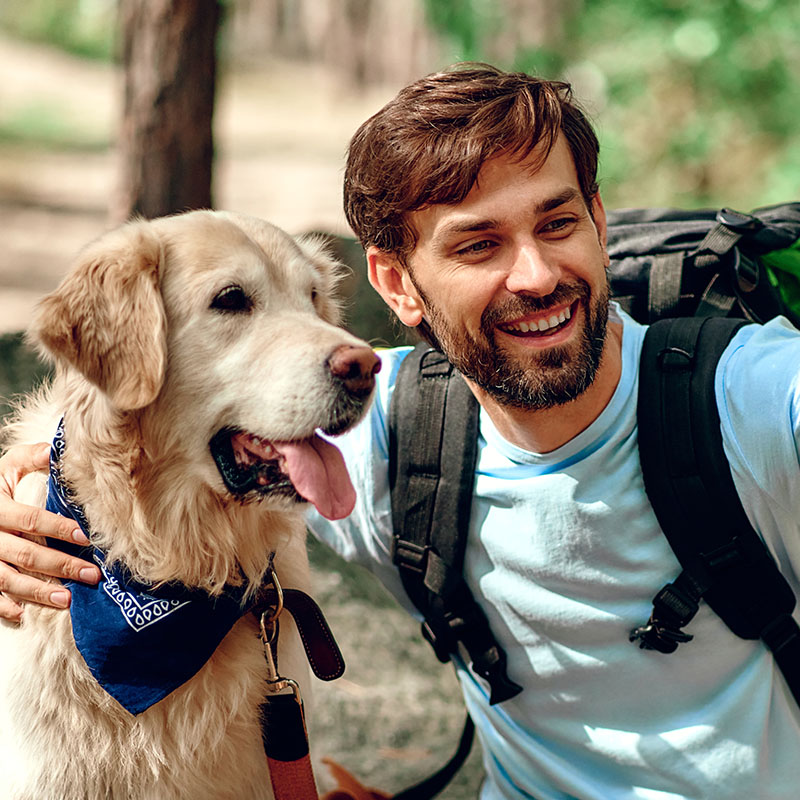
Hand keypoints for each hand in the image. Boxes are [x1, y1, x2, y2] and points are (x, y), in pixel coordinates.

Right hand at [0, 442, 99, 621]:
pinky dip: (3, 606)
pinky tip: (23, 614)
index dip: (58, 528)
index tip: (86, 538)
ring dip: (38, 592)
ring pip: (7, 579)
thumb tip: (56, 450)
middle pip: (25, 553)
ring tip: (67, 600)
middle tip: (92, 575)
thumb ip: (32, 457)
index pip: (30, 519)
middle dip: (60, 566)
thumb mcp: (8, 465)